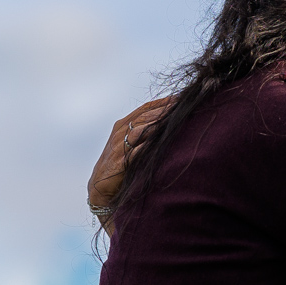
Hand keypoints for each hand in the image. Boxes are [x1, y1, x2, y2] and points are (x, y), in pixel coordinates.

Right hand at [87, 96, 172, 210]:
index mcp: (122, 125)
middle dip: (165, 110)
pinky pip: (137, 151)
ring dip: (159, 124)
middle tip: (186, 105)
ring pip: (141, 130)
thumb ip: (142, 131)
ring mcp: (119, 146)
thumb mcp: (127, 143)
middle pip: (146, 116)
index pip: (145, 108)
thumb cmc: (118, 164)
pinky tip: (162, 142)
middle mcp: (120, 132)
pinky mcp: (120, 162)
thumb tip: (167, 121)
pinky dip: (149, 146)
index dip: (163, 101)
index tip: (182, 97)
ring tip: (177, 119)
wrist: (99, 187)